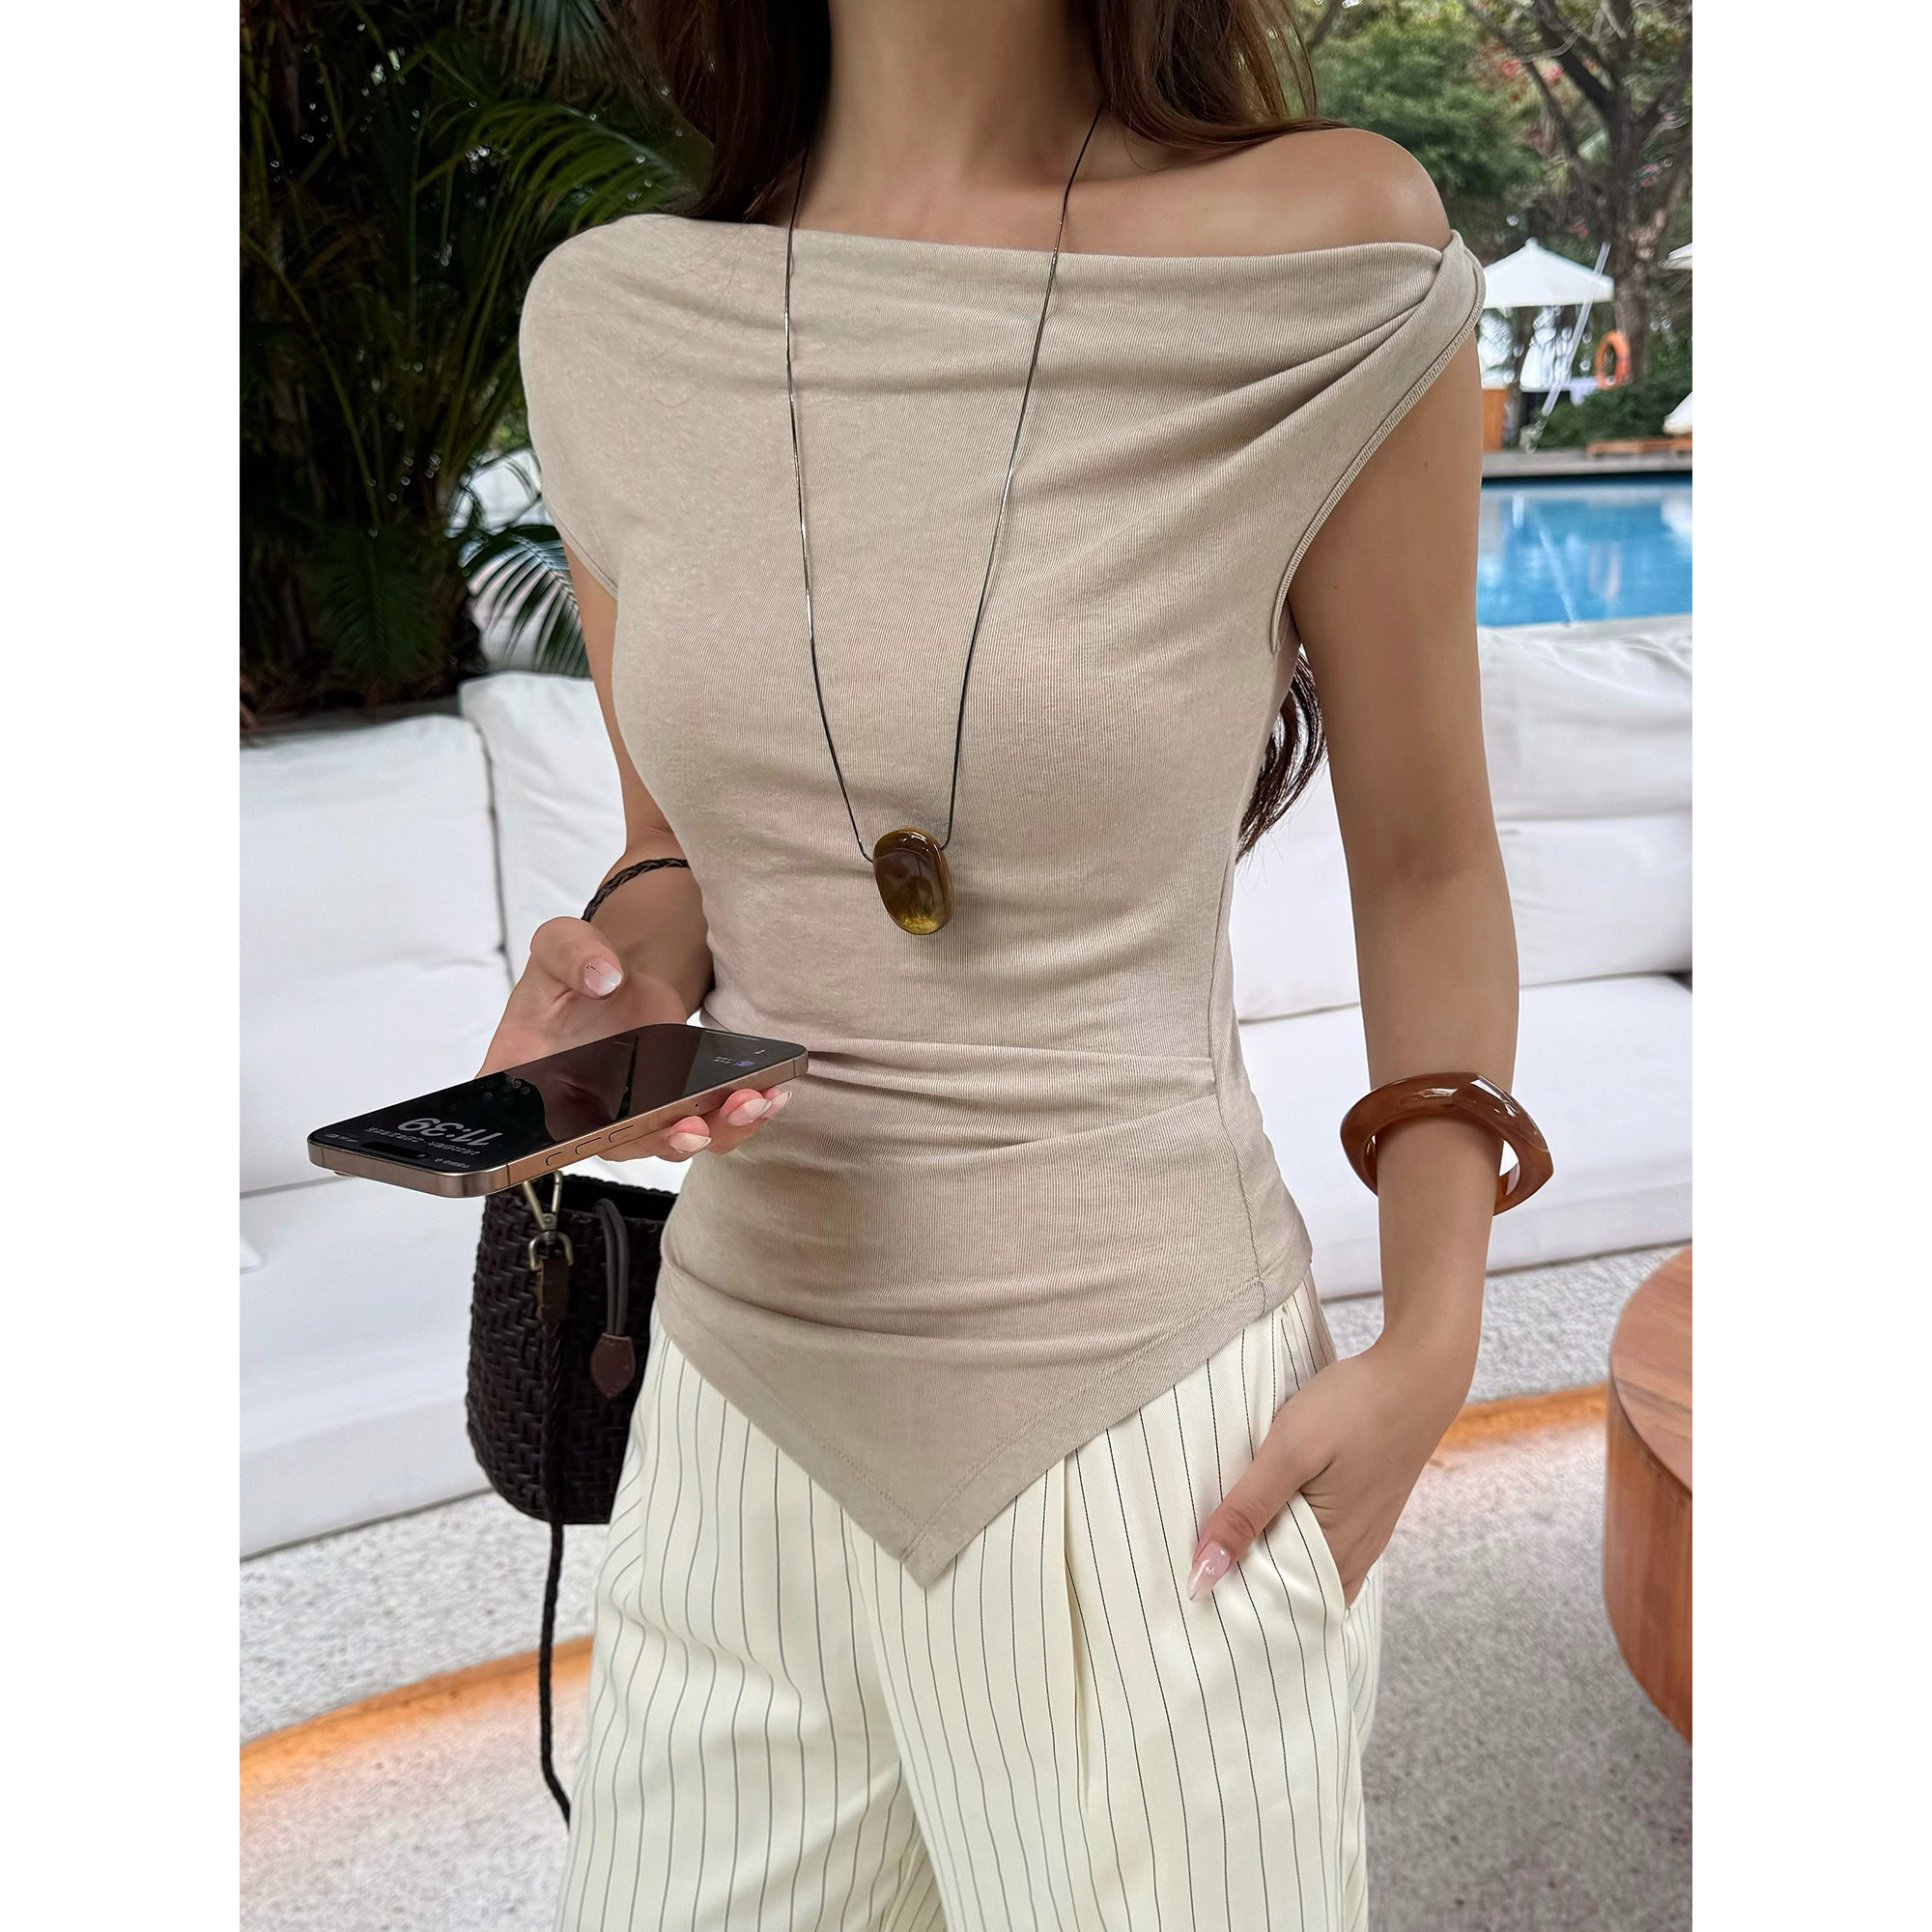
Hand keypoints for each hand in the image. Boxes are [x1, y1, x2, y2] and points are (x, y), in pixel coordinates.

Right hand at [478, 916, 791, 1164]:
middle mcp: (573, 1109)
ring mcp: (623, 1115)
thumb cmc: (574, 967)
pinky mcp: (665, 1107)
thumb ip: (572, 953)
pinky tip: (764, 1098)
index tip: (590, 1136)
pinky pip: (700, 1124)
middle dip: (659, 1141)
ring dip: (710, 1132)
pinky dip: (733, 1118)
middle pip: (612, 1144)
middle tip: (693, 1128)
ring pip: (665, 1141)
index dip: (547, 1145)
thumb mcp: (560, 944)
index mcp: (526, 1076)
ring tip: (746, 1105)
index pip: (519, 1124)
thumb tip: (601, 976)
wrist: (618, 973)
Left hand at [1184, 1332, 1471, 1605]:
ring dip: (1271, 1561)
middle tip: (1198, 1569)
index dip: (1233, 1603)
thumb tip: (1203, 1573)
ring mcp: (1365, 1534)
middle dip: (1248, 1587)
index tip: (1192, 1591)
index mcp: (1335, 1554)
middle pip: (1293, 1594)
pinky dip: (1294, 1540)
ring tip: (1225, 1542)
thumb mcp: (1288, 1453)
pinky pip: (1325, 1544)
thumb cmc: (1353, 1407)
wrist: (1418, 1374)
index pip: (1276, 1608)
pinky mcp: (1367, 1510)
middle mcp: (1355, 1556)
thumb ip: (1245, 1511)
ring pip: (1308, 1569)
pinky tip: (1271, 1514)